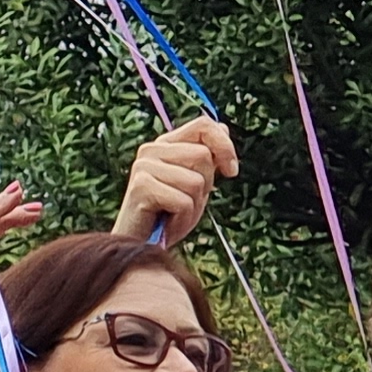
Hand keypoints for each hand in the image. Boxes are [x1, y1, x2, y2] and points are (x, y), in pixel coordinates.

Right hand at [113, 119, 240, 244]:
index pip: (203, 125)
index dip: (224, 146)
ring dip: (193, 207)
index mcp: (165, 144)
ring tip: (173, 215)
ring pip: (196, 181)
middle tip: (184, 203)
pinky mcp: (141, 187)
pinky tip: (167, 225)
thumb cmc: (168, 216)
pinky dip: (183, 220)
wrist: (140, 246)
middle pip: (203, 156)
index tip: (231, 171)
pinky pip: (184, 202)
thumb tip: (223, 128)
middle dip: (205, 186)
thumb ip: (207, 157)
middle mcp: (151, 150)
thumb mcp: (195, 184)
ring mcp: (144, 167)